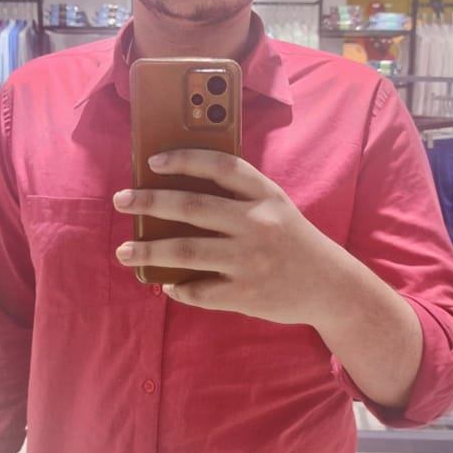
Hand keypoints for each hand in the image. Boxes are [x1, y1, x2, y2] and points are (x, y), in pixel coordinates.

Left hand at [112, 149, 337, 323]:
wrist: (331, 286)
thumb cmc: (293, 241)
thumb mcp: (276, 207)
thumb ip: (239, 197)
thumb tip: (178, 191)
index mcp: (266, 196)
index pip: (221, 166)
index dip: (185, 159)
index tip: (153, 160)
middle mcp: (258, 223)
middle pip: (192, 206)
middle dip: (150, 202)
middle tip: (121, 201)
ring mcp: (250, 260)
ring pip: (187, 251)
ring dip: (149, 251)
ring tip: (124, 251)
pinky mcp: (246, 293)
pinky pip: (200, 290)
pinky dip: (178, 288)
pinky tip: (166, 284)